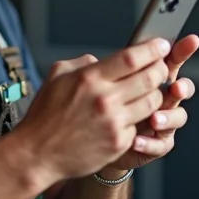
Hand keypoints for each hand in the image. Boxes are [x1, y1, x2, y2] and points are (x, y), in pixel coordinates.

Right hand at [15, 38, 171, 184]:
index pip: (132, 57)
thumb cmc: (45, 115)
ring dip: (156, 94)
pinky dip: (141, 118)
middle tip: (161, 66)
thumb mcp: (57, 76)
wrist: (37, 153)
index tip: (161, 45)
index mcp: (90, 78)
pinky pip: (141, 125)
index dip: (152, 49)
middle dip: (161, 68)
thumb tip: (102, 59)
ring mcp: (114, 122)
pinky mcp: (119, 143)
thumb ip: (83, 63)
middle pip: (150, 77)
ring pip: (153, 102)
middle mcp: (104, 99)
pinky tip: (134, 115)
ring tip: (150, 90)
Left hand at [106, 34, 198, 171]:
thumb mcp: (103, 83)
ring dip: (168, 117)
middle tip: (175, 87)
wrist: (96, 139)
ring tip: (154, 119)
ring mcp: (164, 122)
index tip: (192, 40)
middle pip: (182, 88)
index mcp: (154, 78)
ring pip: (178, 117)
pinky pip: (160, 144)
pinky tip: (137, 140)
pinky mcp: (157, 144)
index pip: (171, 61)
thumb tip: (100, 57)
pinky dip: (150, 143)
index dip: (182, 50)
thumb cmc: (103, 107)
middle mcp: (164, 99)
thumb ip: (108, 69)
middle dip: (182, 87)